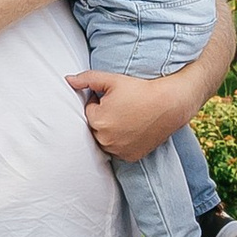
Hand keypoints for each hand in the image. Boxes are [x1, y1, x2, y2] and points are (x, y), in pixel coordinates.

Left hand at [67, 65, 194, 164]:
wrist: (169, 104)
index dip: (102, 102)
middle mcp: (105, 139)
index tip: (117, 98)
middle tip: (124, 107)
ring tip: (128, 117)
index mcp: (97, 120)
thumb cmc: (140, 90)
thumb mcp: (112, 79)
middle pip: (96, 126)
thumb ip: (87, 79)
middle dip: (104, 117)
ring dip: (111, 131)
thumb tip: (67, 79)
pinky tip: (133, 130)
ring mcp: (118, 150)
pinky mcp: (130, 156)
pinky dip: (122, 142)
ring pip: (105, 139)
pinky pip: (118, 150)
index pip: (90, 110)